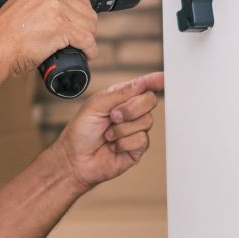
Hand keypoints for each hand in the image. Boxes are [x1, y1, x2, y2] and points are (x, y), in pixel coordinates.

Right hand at [0, 0, 98, 81]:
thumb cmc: (3, 37)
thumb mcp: (20, 9)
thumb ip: (36, 6)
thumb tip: (50, 17)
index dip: (83, 15)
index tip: (81, 27)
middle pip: (87, 10)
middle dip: (88, 28)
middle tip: (81, 42)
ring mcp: (56, 9)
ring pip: (89, 25)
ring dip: (89, 39)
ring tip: (81, 50)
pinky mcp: (59, 27)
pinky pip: (86, 39)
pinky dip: (90, 50)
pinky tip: (87, 55)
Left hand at [56, 72, 162, 188]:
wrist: (75, 159)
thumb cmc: (81, 131)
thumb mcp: (96, 105)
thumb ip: (120, 93)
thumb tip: (141, 83)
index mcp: (121, 97)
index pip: (143, 86)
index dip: (154, 80)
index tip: (163, 77)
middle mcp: (132, 112)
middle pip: (150, 101)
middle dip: (130, 109)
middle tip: (113, 116)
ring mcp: (136, 130)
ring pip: (147, 121)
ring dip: (122, 129)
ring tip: (107, 135)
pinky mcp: (138, 148)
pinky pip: (142, 140)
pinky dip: (124, 143)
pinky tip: (113, 146)